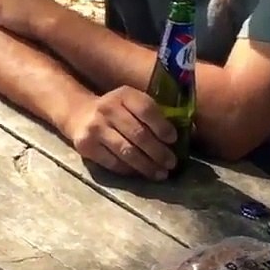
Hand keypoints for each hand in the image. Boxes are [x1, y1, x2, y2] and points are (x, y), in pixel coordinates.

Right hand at [63, 87, 178, 179]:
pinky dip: (129, 170)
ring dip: (146, 165)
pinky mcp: (86, 145)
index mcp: (124, 95)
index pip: (146, 109)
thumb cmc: (116, 111)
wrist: (79, 114)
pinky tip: (140, 173)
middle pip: (138, 134)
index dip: (162, 126)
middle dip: (158, 152)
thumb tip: (191, 129)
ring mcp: (95, 128)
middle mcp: (108, 109)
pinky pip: (112, 162)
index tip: (173, 140)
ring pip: (126, 151)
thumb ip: (156, 114)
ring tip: (160, 173)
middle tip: (171, 163)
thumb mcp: (132, 103)